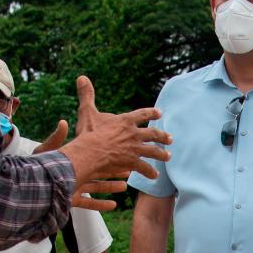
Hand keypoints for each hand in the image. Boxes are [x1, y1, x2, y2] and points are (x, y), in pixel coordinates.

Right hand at [61, 75, 170, 209]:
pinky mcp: (132, 162)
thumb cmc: (88, 132)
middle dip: (162, 136)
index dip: (151, 113)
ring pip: (153, 151)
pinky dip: (150, 172)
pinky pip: (145, 168)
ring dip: (161, 154)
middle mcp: (133, 134)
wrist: (90, 152)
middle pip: (153, 134)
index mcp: (125, 120)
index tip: (159, 113)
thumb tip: (81, 77)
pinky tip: (155, 176)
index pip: (142, 114)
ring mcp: (134, 148)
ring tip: (168, 156)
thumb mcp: (87, 111)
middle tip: (170, 139)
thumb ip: (87, 95)